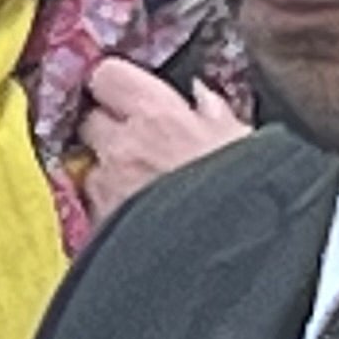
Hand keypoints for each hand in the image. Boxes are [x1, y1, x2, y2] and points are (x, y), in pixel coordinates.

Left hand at [79, 55, 250, 228]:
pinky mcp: (97, 232)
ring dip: (110, 178)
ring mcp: (105, 192)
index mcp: (158, 116)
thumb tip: (202, 99)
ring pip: (92, 171)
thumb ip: (216, 117)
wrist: (236, 263)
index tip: (128, 94)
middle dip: (110, 132)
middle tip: (141, 147)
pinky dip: (111, 216)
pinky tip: (140, 226)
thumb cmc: (248, 199)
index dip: (116, 86)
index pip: (108, 76)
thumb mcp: (246, 147)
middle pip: (91, 122)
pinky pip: (95, 213)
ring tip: (147, 194)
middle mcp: (121, 148)